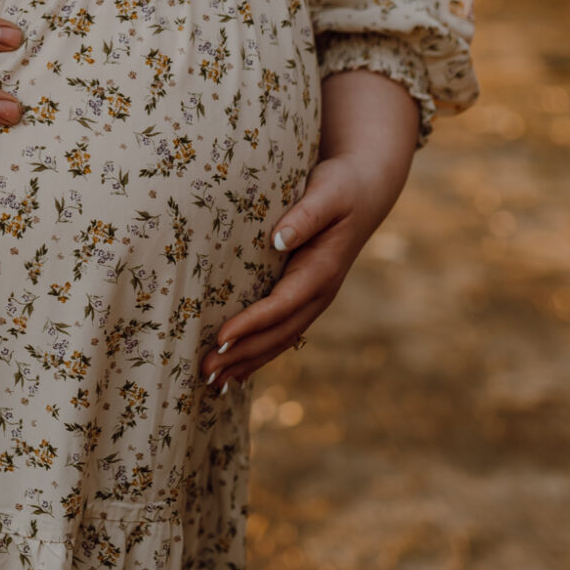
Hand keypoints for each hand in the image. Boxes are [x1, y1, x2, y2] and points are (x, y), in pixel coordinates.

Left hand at [202, 68, 419, 388]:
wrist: (365, 189)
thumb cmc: (340, 186)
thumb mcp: (326, 192)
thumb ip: (304, 215)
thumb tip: (277, 239)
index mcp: (322, 271)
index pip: (280, 305)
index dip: (251, 324)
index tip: (220, 338)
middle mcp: (319, 293)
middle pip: (277, 333)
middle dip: (241, 355)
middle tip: (204, 371)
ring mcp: (314, 299)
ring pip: (279, 340)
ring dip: (247, 362)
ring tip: (211, 383)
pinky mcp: (305, 296)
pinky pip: (281, 332)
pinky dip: (258, 352)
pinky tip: (235, 368)